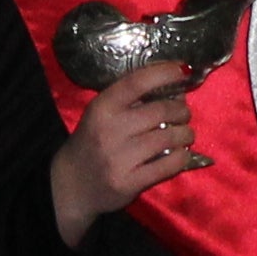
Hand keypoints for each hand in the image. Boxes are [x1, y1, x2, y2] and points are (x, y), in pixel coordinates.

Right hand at [48, 58, 206, 246]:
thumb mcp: (102, 115)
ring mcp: (119, 158)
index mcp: (102, 107)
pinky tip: (180, 154)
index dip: (164, 73)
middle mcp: (109, 130)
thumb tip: (176, 92)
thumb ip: (131, 101)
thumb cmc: (92, 143)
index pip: (137, 82)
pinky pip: (168, 165)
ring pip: (168, 137)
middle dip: (181, 110)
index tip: (183, 70)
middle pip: (160, 111)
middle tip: (184, 114)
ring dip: (185, 134)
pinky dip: (181, 157)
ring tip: (185, 135)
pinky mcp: (129, 183)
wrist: (71, 184)